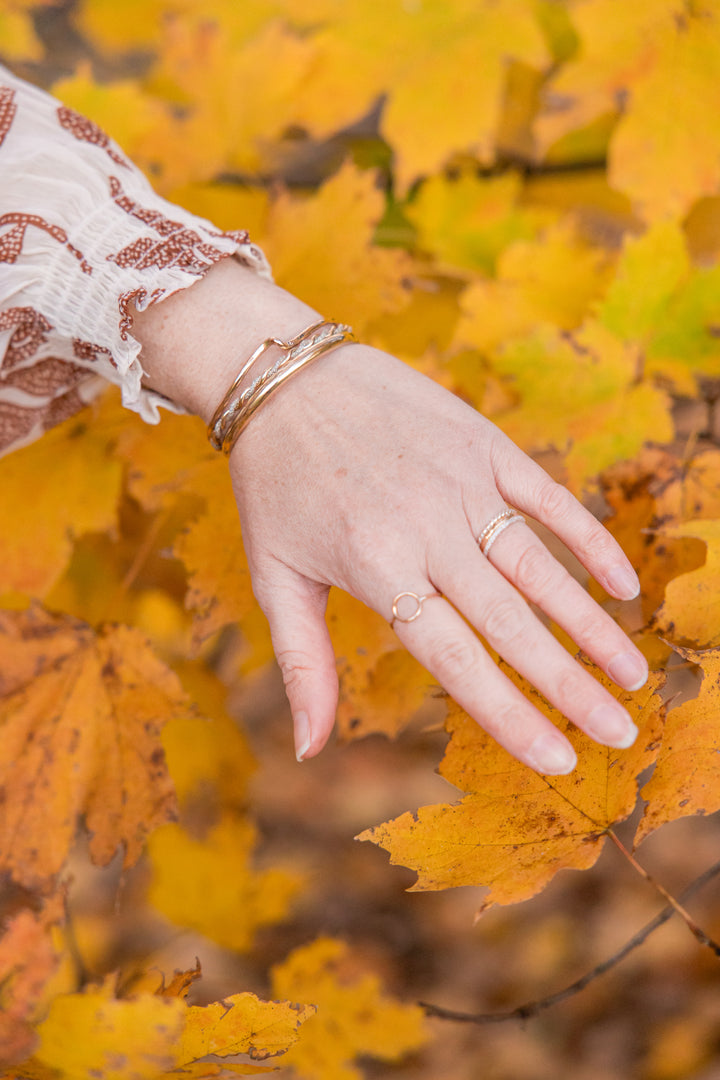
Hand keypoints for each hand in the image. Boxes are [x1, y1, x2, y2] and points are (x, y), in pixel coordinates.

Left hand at [133, 259, 646, 773]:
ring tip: (633, 676)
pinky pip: (548, 498)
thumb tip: (307, 753)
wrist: (283, 374)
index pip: (458, 660)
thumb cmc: (274, 485)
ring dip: (591, 626)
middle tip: (619, 734)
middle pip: (513, 624)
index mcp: (377, 570)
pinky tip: (623, 585)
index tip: (557, 762)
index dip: (511, 715)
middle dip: (570, 686)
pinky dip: (589, 541)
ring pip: (540, 568)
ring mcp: (461, 485)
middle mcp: (428, 532)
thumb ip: (303, 664)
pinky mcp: (481, 445)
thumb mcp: (274, 576)